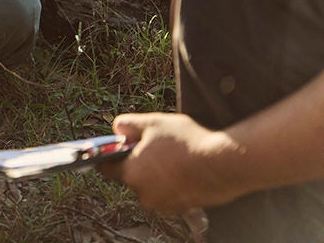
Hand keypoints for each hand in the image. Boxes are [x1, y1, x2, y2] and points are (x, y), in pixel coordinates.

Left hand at [99, 112, 247, 213]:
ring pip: (152, 185)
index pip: (106, 169)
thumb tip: (117, 130)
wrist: (225, 164)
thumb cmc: (186, 142)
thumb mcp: (153, 123)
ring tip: (175, 155)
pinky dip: (174, 182)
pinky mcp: (183, 208)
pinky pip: (171, 193)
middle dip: (139, 163)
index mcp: (131, 175)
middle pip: (132, 177)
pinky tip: (186, 167)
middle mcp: (144, 195)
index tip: (116, 148)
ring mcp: (165, 204)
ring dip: (158, 174)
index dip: (109, 156)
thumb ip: (128, 125)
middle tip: (155, 146)